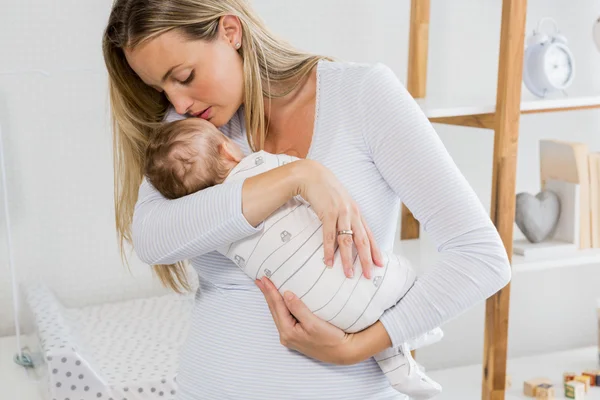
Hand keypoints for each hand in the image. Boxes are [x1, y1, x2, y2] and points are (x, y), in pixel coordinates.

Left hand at [255, 276, 355, 364]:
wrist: (343, 352)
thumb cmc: (331, 338)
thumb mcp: (314, 323)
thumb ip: (298, 308)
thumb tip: (286, 294)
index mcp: (288, 331)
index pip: (277, 306)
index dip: (270, 291)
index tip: (264, 278)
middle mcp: (286, 335)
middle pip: (274, 310)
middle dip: (267, 294)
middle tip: (260, 280)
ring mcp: (290, 337)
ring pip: (278, 314)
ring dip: (272, 300)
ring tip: (266, 288)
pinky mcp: (296, 336)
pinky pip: (284, 318)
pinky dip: (280, 307)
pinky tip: (279, 301)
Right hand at [296, 160, 383, 278]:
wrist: (313, 175)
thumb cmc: (326, 191)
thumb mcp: (340, 203)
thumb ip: (346, 216)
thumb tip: (346, 233)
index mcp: (357, 212)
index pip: (369, 235)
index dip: (375, 250)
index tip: (380, 265)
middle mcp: (352, 213)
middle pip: (362, 240)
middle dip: (366, 259)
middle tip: (369, 276)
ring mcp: (341, 213)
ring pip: (347, 241)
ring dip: (348, 260)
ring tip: (349, 274)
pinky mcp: (328, 213)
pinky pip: (329, 236)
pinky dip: (329, 250)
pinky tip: (329, 262)